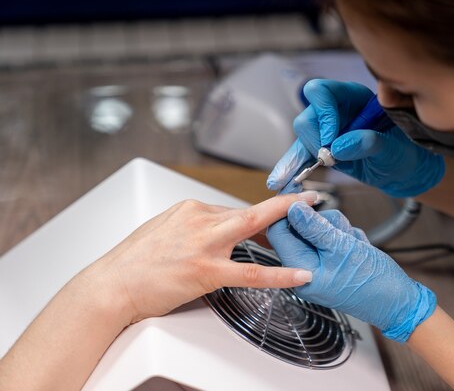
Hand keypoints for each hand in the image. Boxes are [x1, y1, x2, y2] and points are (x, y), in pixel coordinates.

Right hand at [86, 192, 317, 324]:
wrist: (111, 285)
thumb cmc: (134, 262)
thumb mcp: (164, 230)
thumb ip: (194, 226)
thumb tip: (218, 228)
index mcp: (190, 210)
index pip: (233, 210)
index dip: (260, 215)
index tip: (279, 210)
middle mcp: (199, 220)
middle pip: (250, 209)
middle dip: (284, 203)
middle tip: (310, 198)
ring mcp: (203, 244)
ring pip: (253, 228)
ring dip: (286, 225)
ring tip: (313, 226)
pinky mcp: (205, 270)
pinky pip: (251, 271)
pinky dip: (279, 273)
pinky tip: (299, 275)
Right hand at [266, 79, 444, 196]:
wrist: (406, 171)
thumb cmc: (407, 152)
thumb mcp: (395, 148)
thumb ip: (371, 143)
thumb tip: (338, 147)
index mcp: (355, 98)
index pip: (324, 92)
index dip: (323, 114)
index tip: (332, 140)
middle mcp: (337, 110)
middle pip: (308, 116)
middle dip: (315, 140)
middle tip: (330, 160)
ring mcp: (328, 130)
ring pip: (302, 137)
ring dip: (299, 157)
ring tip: (300, 177)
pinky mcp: (322, 150)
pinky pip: (301, 156)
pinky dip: (291, 168)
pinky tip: (279, 181)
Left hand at [267, 202, 436, 341]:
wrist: (398, 302)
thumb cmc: (373, 283)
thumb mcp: (343, 248)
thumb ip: (315, 227)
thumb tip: (293, 209)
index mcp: (300, 270)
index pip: (278, 233)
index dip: (289, 212)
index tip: (306, 200)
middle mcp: (304, 270)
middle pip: (300, 229)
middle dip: (323, 224)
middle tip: (341, 231)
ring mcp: (319, 267)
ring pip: (319, 231)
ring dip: (338, 230)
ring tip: (353, 243)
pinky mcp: (332, 263)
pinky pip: (332, 239)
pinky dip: (346, 238)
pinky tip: (357, 248)